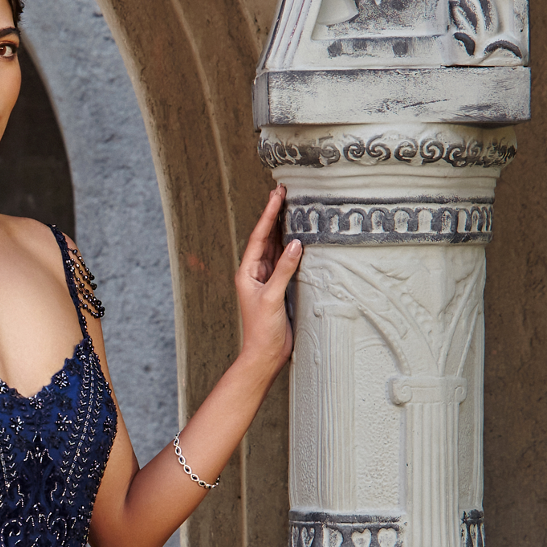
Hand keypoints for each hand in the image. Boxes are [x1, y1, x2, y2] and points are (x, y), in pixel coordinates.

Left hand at [235, 185, 301, 374]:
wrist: (265, 355)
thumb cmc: (262, 330)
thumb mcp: (272, 297)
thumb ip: (283, 270)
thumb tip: (296, 244)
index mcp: (247, 272)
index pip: (259, 237)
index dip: (268, 214)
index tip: (277, 195)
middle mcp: (255, 272)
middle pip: (266, 237)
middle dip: (275, 215)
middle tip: (283, 192)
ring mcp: (267, 279)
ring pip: (276, 247)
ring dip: (283, 228)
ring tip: (291, 207)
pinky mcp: (278, 288)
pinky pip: (285, 262)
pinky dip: (292, 248)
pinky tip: (299, 237)